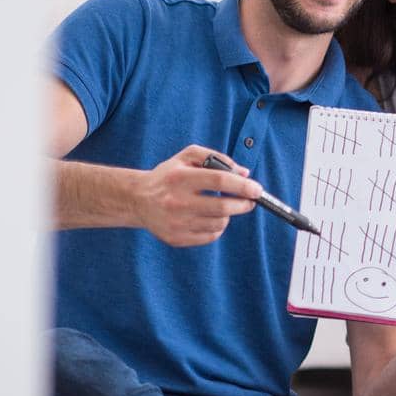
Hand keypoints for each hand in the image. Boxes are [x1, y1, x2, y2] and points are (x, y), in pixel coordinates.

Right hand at [134, 146, 260, 246]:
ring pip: (219, 223)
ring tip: (224, 207)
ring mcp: (175, 223)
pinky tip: (211, 218)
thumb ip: (217, 158)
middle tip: (251, 200)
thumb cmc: (169, 175)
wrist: (137, 199)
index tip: (257, 189)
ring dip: (229, 215)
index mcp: (180, 177)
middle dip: (244, 204)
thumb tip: (244, 173)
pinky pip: (209, 236)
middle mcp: (176, 201)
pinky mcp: (175, 238)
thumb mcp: (187, 156)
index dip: (242, 185)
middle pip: (222, 206)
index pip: (219, 180)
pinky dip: (217, 227)